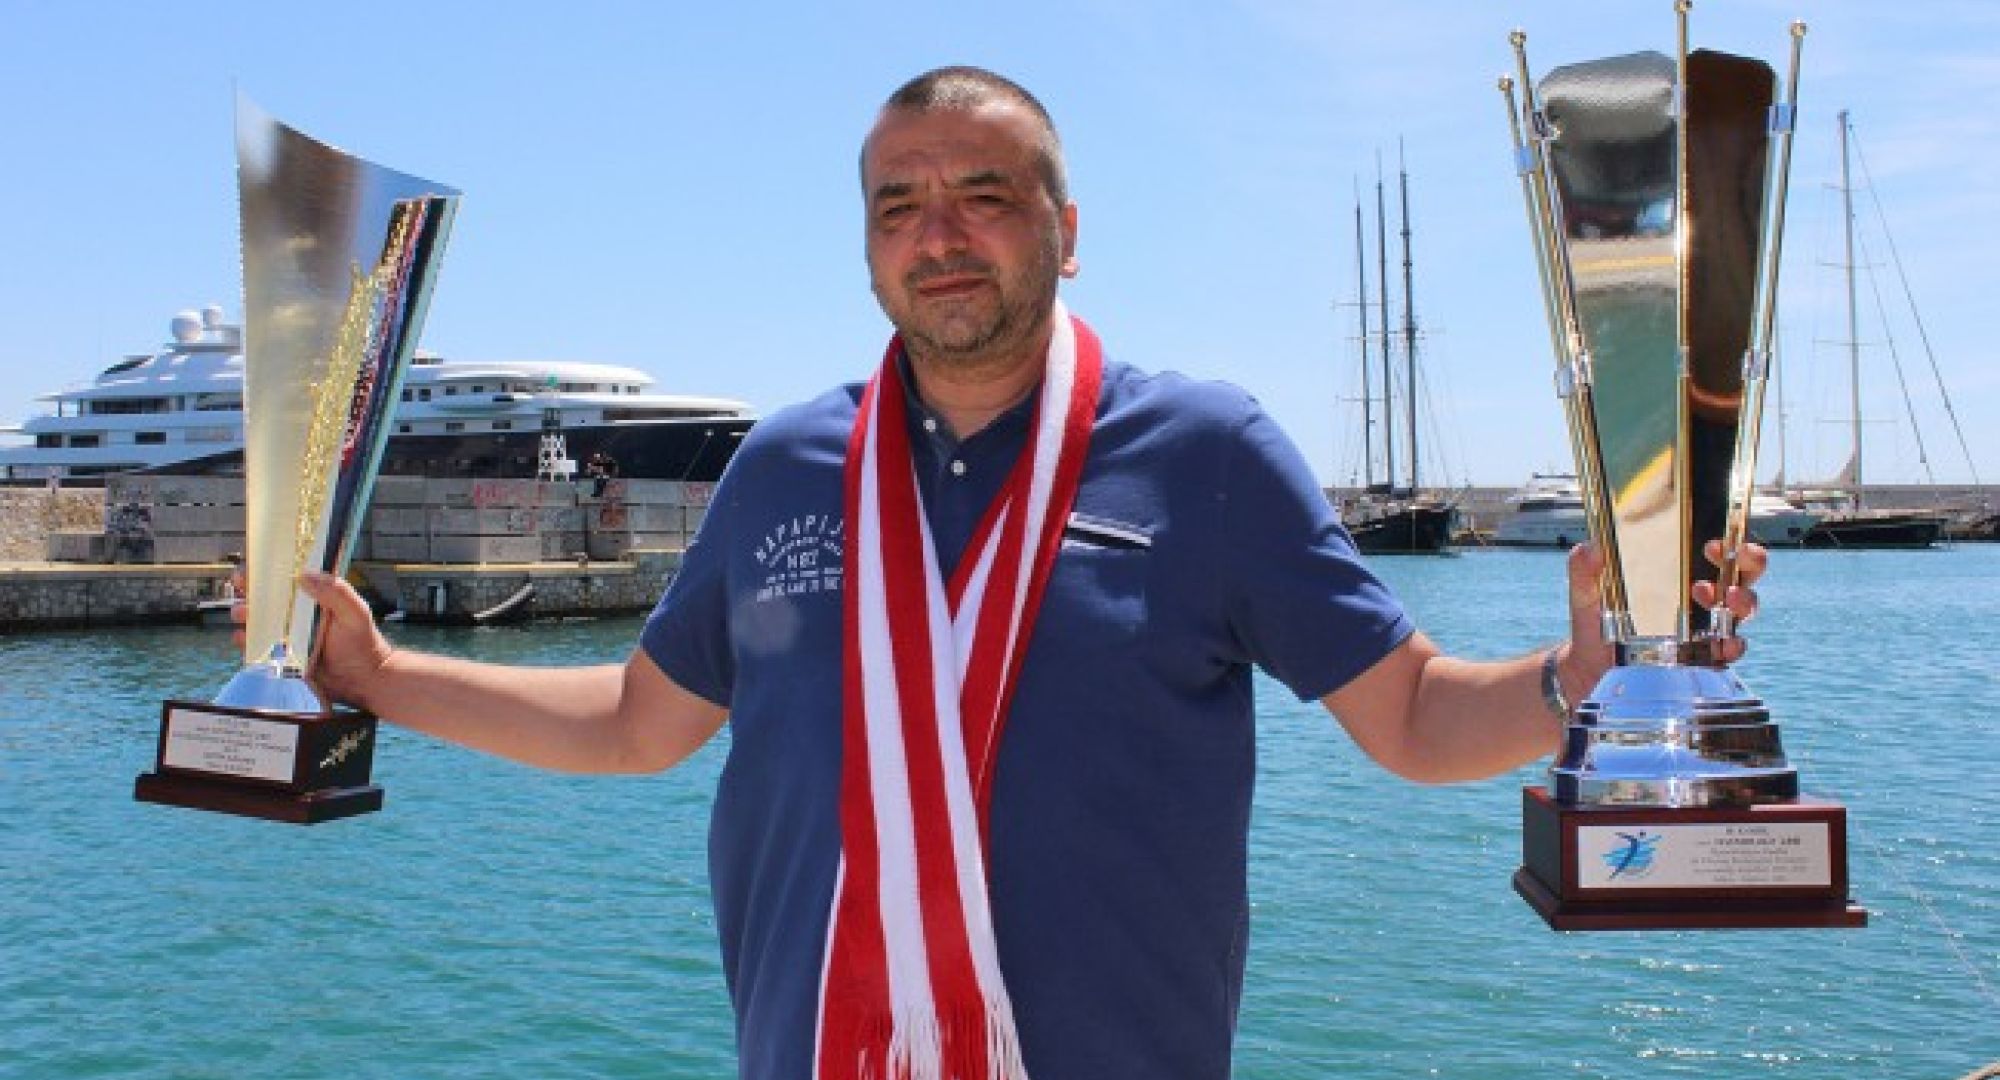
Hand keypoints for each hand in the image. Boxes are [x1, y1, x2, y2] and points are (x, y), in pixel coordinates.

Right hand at [226, 569, 393, 710]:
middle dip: (248, 589)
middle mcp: (297, 612)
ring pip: (257, 619)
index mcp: (314, 597)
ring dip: (245, 614)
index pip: (287, 578)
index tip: (254, 565)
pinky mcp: (280, 655)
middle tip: (241, 587)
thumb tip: (304, 575)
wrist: (361, 681)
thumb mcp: (355, 613)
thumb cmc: (362, 643)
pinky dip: (246, 641)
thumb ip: (336, 592)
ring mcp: (287, 633)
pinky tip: (243, 639)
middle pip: (266, 596)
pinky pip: (258, 645)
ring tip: (242, 614)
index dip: (268, 569)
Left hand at [1557, 538, 1766, 689]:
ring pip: (1744, 609)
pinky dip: (1732, 645)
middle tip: (1731, 559)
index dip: (1728, 542)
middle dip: (1749, 562)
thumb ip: (1584, 571)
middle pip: (1744, 574)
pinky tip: (1722, 643)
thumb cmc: (1596, 625)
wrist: (1590, 671)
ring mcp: (1707, 629)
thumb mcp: (1587, 595)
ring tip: (1725, 597)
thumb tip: (1588, 548)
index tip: (1713, 544)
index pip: (1717, 552)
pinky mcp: (1706, 659)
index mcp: (1679, 576)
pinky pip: (1731, 651)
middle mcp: (1701, 600)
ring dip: (1743, 601)